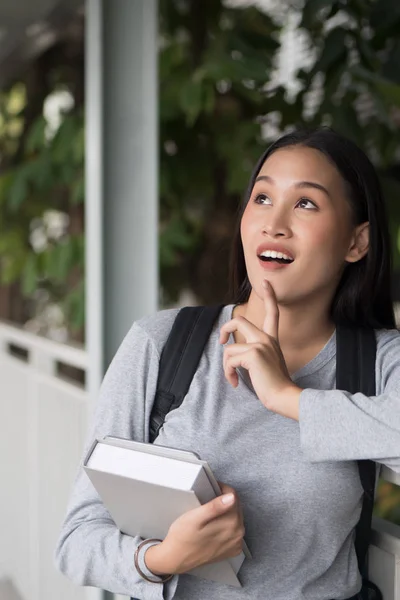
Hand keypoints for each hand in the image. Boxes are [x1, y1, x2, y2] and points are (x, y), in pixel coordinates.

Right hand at [144, 483, 244, 574]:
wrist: (176, 559)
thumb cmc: (182, 537)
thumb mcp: (194, 517)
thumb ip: (214, 507)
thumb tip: (231, 497)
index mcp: (231, 523)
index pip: (233, 496)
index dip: (221, 489)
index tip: (210, 489)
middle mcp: (238, 534)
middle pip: (236, 506)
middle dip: (224, 500)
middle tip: (207, 502)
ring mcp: (236, 543)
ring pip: (236, 517)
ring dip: (226, 512)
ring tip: (209, 514)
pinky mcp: (232, 550)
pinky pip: (234, 530)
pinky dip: (227, 525)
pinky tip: (214, 526)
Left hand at [219, 280, 300, 416]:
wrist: (283, 396)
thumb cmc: (274, 385)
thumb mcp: (266, 363)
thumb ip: (254, 353)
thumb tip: (233, 352)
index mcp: (272, 339)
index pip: (273, 313)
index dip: (270, 296)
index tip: (266, 282)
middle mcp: (267, 339)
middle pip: (239, 321)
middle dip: (225, 328)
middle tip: (220, 340)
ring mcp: (260, 345)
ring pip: (229, 349)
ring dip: (227, 366)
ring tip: (234, 378)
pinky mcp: (253, 354)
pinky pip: (229, 360)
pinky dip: (228, 373)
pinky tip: (235, 382)